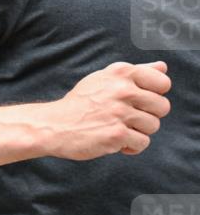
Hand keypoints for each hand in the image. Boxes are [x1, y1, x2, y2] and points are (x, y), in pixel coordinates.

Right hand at [44, 61, 170, 159]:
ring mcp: (119, 113)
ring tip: (120, 130)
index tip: (139, 103)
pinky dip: (131, 147)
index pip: (163, 83)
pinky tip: (117, 143)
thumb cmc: (79, 104)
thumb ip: (135, 72)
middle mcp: (122, 90)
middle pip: (162, 107)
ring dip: (139, 132)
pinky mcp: (116, 134)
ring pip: (153, 126)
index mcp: (121, 73)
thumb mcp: (103, 79)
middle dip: (148, 116)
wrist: (52, 126)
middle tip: (128, 120)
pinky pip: (142, 143)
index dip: (154, 96)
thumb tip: (162, 67)